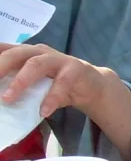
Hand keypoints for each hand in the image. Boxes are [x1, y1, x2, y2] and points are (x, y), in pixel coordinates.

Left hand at [0, 43, 130, 159]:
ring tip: (8, 98)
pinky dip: (52, 97)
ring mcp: (57, 59)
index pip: (3, 50)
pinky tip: (44, 111)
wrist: (91, 85)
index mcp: (24, 53)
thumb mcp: (31, 84)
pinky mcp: (75, 68)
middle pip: (15, 54)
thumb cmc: (55, 84)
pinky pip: (62, 82)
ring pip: (36, 64)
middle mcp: (38, 52)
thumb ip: (14, 87)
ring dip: (20, 81)